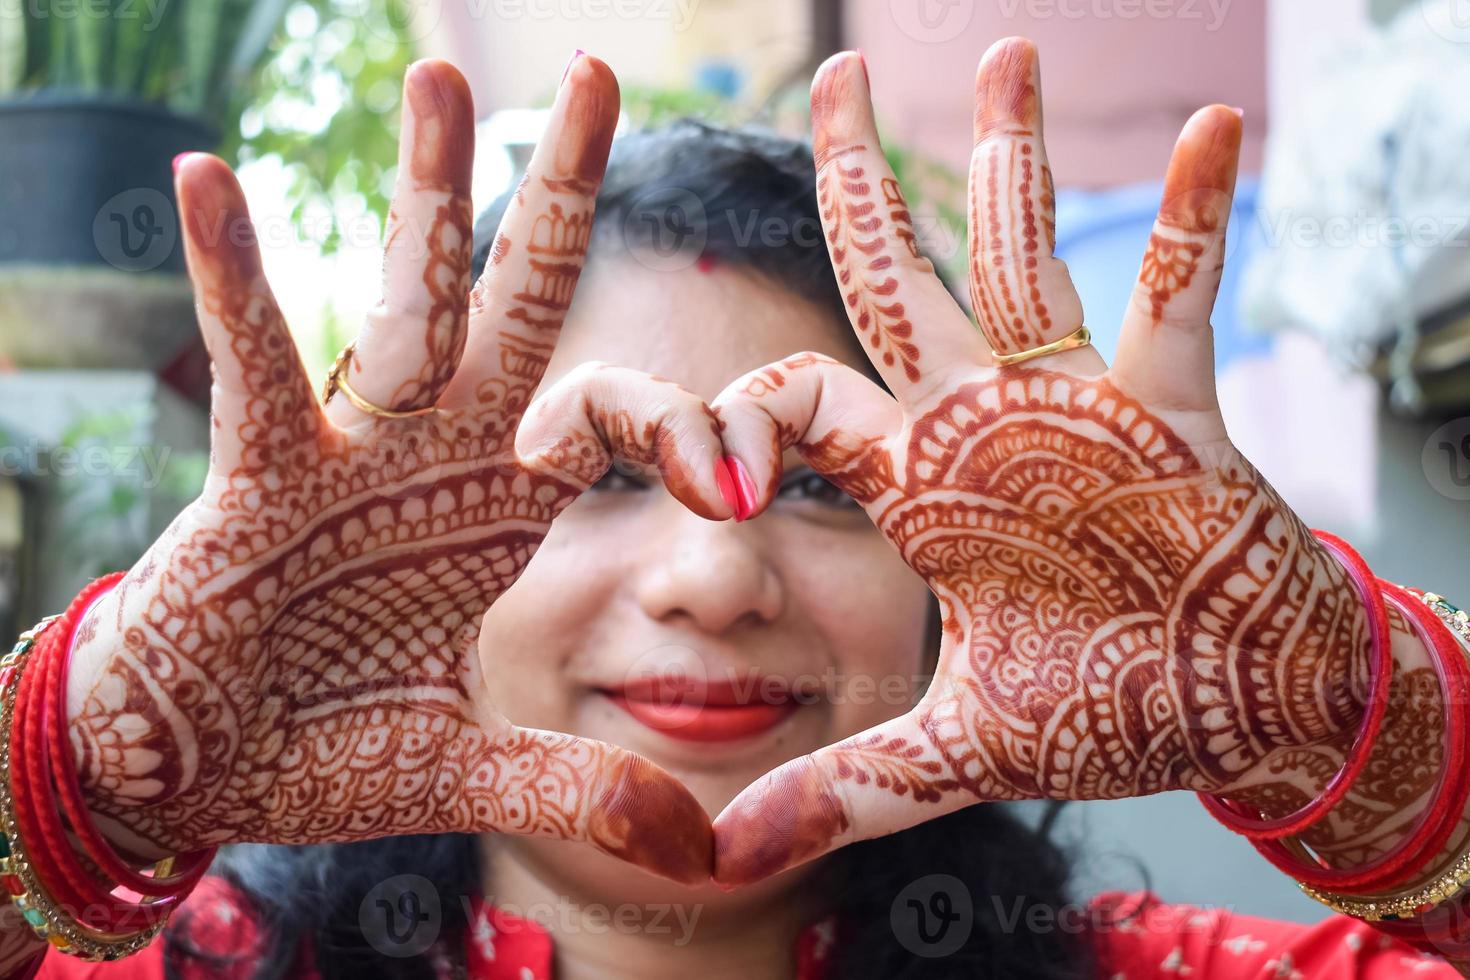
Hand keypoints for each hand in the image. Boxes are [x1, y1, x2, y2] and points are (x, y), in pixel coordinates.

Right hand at [64, 57, 725, 882]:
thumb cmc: (328, 751)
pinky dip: (235, 278)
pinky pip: (253, 364)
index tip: (736, 463)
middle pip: (513, 305)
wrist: (201, 772)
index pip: (608, 420)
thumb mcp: (470, 771)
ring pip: (398, 300)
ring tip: (446, 76)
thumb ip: (574, 787)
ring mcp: (347, 452)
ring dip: (423, 192)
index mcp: (500, 510)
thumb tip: (694, 848)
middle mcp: (435, 455)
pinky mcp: (256, 475)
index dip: (677, 425)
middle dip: (554, 198)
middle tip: (596, 75)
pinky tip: (215, 180)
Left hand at [709, 40, 1372, 885]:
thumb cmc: (1106, 707)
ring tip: (999, 49)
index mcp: (915, 484)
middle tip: (829, 74)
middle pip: (895, 282)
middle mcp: (978, 423)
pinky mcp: (1171, 415)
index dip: (697, 413)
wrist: (1233, 705)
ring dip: (1011, 161)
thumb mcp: (961, 749)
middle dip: (859, 185)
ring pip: (1022, 262)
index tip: (589, 423)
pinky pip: (1176, 301)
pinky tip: (1208, 131)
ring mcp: (1073, 407)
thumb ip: (846, 787)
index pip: (783, 407)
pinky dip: (1191, 222)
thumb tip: (721, 862)